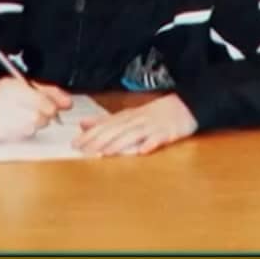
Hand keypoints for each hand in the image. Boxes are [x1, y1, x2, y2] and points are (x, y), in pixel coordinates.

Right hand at [0, 78, 71, 140]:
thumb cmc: (5, 94)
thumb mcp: (26, 86)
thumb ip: (50, 93)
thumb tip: (69, 104)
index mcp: (9, 86)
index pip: (38, 100)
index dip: (50, 107)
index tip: (53, 110)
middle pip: (35, 118)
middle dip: (44, 118)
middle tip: (42, 117)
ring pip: (29, 130)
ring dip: (34, 127)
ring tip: (28, 121)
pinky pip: (18, 138)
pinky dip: (24, 134)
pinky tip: (19, 128)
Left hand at [72, 94, 197, 156]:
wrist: (184, 105)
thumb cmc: (154, 113)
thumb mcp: (128, 115)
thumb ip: (106, 121)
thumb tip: (83, 125)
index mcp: (127, 117)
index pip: (105, 126)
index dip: (90, 135)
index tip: (75, 144)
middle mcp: (137, 121)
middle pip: (116, 130)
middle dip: (99, 140)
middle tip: (84, 151)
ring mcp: (152, 126)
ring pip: (134, 134)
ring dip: (120, 144)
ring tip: (106, 153)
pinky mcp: (168, 132)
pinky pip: (159, 138)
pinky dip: (151, 143)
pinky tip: (143, 151)